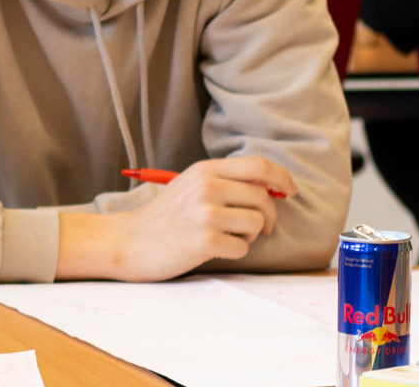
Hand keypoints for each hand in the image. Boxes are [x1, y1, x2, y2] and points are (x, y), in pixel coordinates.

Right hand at [60, 157, 298, 281]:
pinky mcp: (205, 241)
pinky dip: (234, 251)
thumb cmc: (165, 217)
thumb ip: (225, 181)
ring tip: (226, 237)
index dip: (281, 178)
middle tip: (261, 228)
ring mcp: (206, 214)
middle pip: (263, 197)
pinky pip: (243, 247)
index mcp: (204, 170)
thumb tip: (271, 188)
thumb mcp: (190, 186)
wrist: (129, 241)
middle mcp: (207, 187)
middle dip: (270, 216)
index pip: (258, 166)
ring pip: (257, 224)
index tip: (289, 191)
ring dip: (249, 235)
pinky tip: (214, 249)